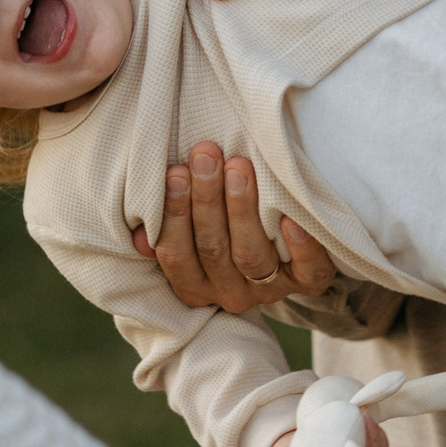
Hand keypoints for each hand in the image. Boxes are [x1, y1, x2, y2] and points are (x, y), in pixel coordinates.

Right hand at [130, 141, 338, 309]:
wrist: (283, 250)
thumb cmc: (221, 222)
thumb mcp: (188, 228)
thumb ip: (164, 225)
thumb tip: (138, 230)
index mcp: (194, 283)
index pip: (175, 255)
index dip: (172, 215)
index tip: (173, 172)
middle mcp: (229, 292)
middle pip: (213, 250)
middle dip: (207, 199)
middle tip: (206, 154)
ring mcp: (268, 290)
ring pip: (251, 256)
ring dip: (242, 209)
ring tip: (239, 166)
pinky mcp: (306, 283)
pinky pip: (307, 273)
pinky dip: (301, 246)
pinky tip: (291, 216)